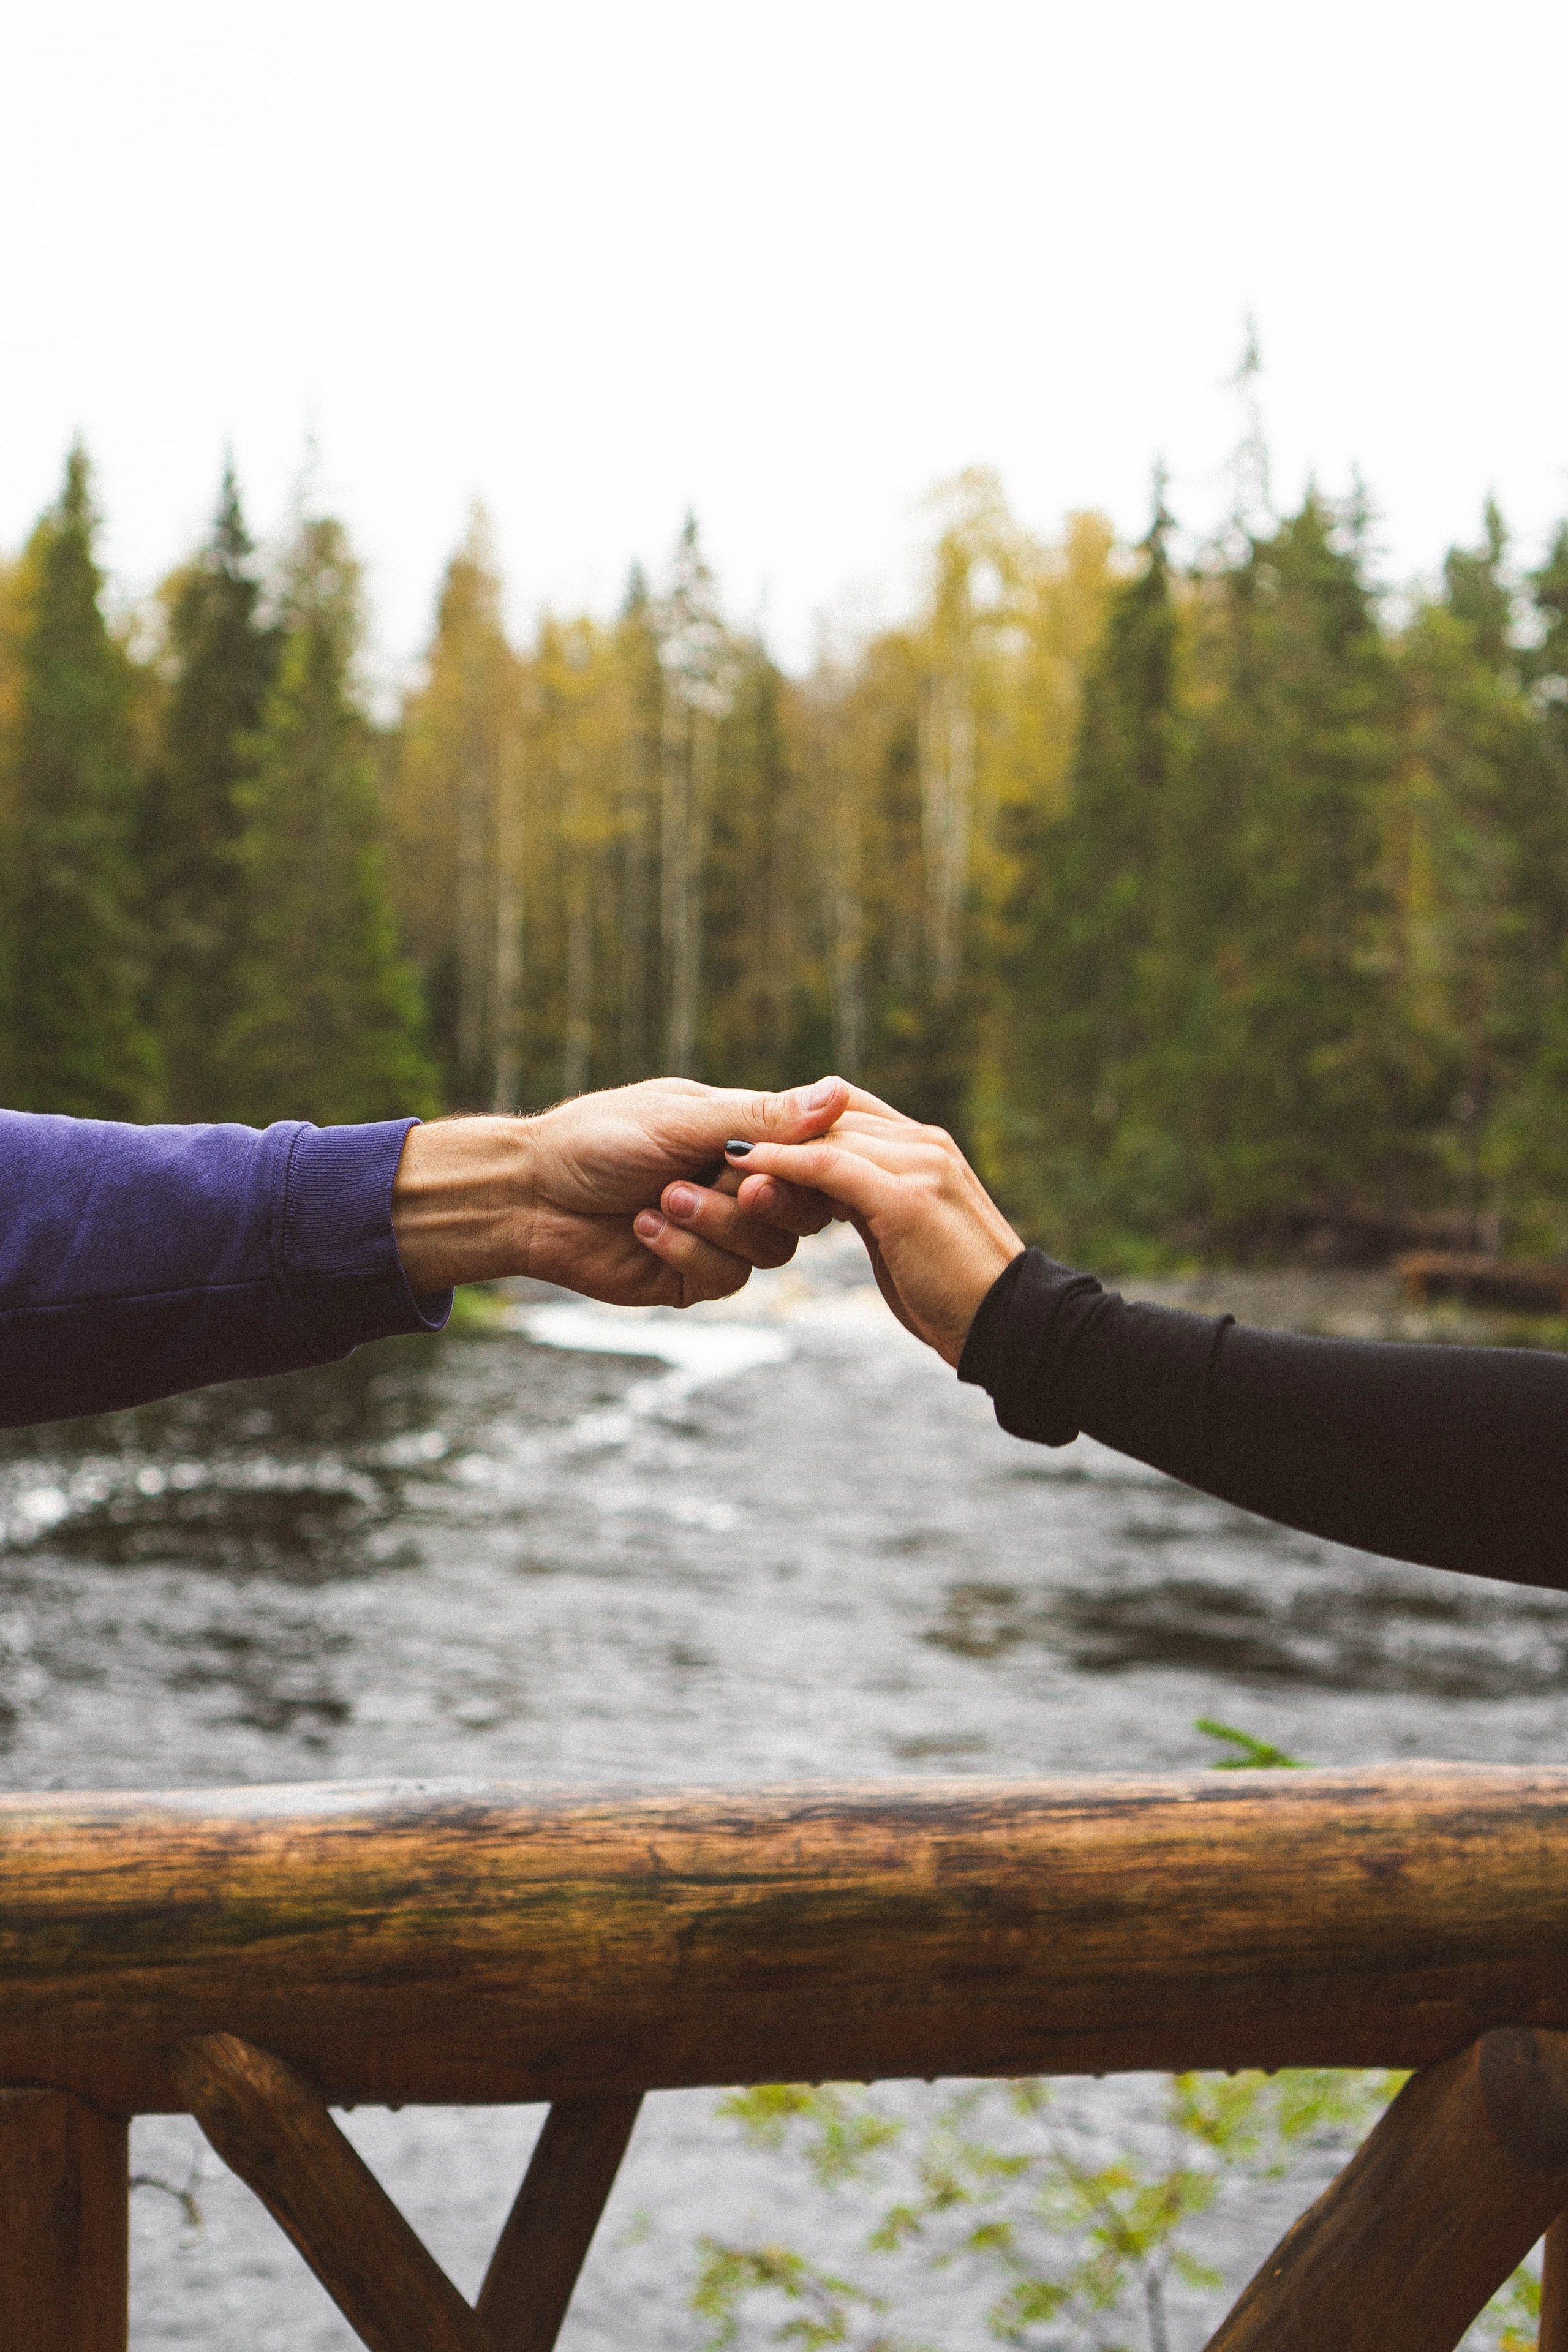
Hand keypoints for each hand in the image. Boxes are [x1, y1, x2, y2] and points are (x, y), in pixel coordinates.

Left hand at [391, 1077, 844, 1308]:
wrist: (530, 1194)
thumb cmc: (597, 1138)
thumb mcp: (681, 1119)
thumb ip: (758, 1117)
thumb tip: (838, 1093)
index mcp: (744, 1139)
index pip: (814, 1155)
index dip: (809, 1163)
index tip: (778, 1152)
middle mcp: (740, 1188)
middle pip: (806, 1210)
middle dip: (769, 1199)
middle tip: (733, 1181)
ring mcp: (721, 1235)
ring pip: (771, 1250)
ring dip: (717, 1224)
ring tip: (662, 1199)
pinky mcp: (695, 1278)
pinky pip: (726, 1277)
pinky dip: (686, 1252)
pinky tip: (643, 1228)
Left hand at [660, 1085, 1022, 1363]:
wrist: (1014, 1329)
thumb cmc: (960, 1296)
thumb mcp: (908, 1239)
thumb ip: (873, 1205)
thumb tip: (831, 1198)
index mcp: (924, 1148)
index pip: (846, 1114)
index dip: (793, 1127)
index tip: (743, 1144)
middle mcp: (922, 1143)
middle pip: (828, 1117)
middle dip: (772, 1130)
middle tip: (709, 1145)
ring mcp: (917, 1164)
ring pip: (823, 1137)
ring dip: (765, 1145)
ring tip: (708, 1158)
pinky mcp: (904, 1197)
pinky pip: (825, 1167)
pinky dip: (779, 1164)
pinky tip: (739, 1171)